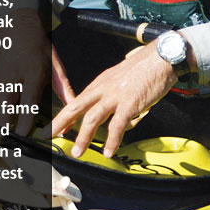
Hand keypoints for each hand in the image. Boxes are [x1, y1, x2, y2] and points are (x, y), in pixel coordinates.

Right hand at [0, 8, 60, 134]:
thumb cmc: (40, 49)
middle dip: (7, 123)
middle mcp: (14, 76)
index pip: (28, 99)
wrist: (19, 28)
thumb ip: (64, 90)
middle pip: (7, 104)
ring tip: (0, 135)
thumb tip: (75, 109)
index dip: (25, 118)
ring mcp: (0, 77)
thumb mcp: (55, 66)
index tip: (23, 133)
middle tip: (10, 140)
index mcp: (33, 73)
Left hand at [45, 41, 177, 158]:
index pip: (78, 101)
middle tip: (49, 136)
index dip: (65, 116)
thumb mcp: (121, 77)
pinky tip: (109, 151)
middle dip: (60, 123)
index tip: (55, 127)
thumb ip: (112, 92)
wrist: (161, 57)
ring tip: (77, 152)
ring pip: (92, 118)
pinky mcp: (130, 103)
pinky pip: (117, 126)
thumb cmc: (145, 67)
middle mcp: (104, 89)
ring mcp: (116, 96)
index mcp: (101, 83)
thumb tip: (110, 108)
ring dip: (83, 137)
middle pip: (76, 107)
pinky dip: (112, 141)